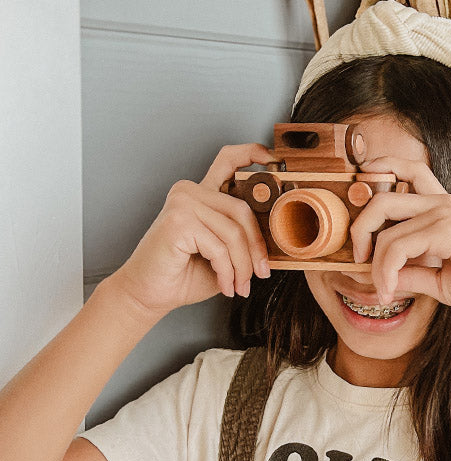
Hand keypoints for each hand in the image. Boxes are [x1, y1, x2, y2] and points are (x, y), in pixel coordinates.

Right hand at [107, 144, 276, 319]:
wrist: (150, 293)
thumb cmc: (186, 273)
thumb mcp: (225, 252)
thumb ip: (243, 234)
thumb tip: (278, 233)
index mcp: (202, 193)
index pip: (229, 161)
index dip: (252, 154)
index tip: (274, 160)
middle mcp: (190, 191)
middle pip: (243, 211)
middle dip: (256, 248)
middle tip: (260, 274)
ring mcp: (182, 202)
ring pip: (234, 233)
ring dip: (242, 267)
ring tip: (239, 286)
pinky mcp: (178, 221)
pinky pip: (219, 248)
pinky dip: (227, 272)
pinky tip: (225, 285)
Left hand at [350, 156, 450, 310]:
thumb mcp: (441, 281)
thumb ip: (411, 276)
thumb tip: (379, 280)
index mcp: (442, 208)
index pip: (401, 177)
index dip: (374, 193)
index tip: (360, 239)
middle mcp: (439, 202)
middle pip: (380, 194)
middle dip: (358, 227)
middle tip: (358, 260)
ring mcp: (443, 211)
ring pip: (382, 218)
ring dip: (370, 257)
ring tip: (378, 287)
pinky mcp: (446, 228)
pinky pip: (397, 245)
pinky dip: (385, 270)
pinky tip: (389, 291)